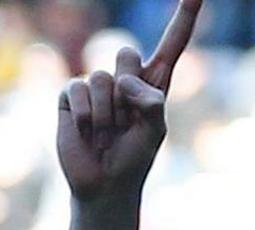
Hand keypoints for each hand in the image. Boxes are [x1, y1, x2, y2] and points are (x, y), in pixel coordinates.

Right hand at [54, 0, 201, 203]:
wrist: (103, 186)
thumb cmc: (133, 159)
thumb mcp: (154, 131)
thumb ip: (151, 101)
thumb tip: (125, 81)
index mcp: (153, 84)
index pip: (171, 44)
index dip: (183, 17)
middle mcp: (124, 79)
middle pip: (125, 53)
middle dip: (127, 86)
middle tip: (124, 121)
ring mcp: (95, 86)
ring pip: (102, 78)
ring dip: (108, 114)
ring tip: (106, 135)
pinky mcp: (70, 97)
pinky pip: (79, 91)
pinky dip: (87, 117)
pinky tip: (88, 133)